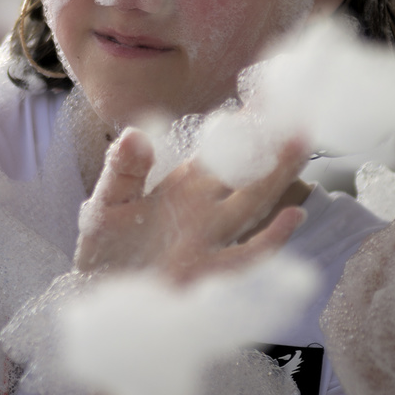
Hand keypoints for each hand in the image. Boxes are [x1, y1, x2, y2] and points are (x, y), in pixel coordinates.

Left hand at [74, 129, 309, 283]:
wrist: (96, 294)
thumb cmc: (104, 247)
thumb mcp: (105, 203)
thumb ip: (122, 170)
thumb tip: (134, 133)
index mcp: (182, 186)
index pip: (219, 151)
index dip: (241, 128)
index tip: (263, 101)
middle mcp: (203, 210)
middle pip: (245, 173)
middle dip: (269, 146)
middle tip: (297, 116)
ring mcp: (208, 240)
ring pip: (251, 204)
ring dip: (275, 177)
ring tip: (298, 146)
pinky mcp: (205, 273)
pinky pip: (245, 256)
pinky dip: (271, 239)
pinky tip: (292, 217)